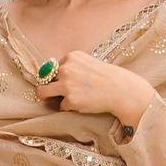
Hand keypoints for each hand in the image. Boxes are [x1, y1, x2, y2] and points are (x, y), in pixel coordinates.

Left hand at [35, 52, 154, 130]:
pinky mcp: (70, 100)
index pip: (53, 67)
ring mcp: (67, 85)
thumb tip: (54, 75)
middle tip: (55, 94)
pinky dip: (68, 108)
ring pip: (43, 92)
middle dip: (49, 86)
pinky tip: (80, 106)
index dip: (57, 76)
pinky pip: (60, 106)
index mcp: (71, 57)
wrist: (122, 90)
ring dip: (48, 98)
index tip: (66, 82)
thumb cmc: (107, 78)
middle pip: (44, 78)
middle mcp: (66, 68)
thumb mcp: (89, 63)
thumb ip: (73, 67)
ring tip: (57, 101)